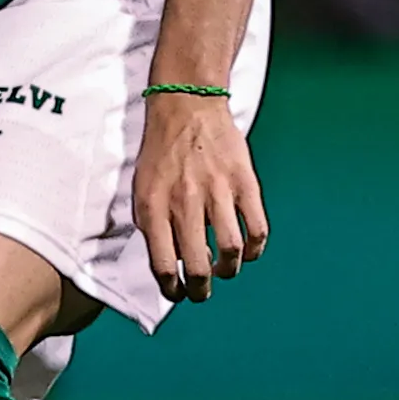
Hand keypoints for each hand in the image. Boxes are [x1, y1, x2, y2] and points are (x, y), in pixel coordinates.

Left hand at [132, 88, 266, 299]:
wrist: (186, 105)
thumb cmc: (161, 152)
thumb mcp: (141, 189)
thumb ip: (152, 226)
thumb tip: (170, 263)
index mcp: (154, 207)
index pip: (163, 265)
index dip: (172, 290)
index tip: (177, 294)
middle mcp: (185, 203)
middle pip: (198, 266)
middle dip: (201, 290)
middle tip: (202, 292)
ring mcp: (218, 192)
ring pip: (231, 251)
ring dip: (228, 271)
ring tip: (223, 270)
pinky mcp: (244, 182)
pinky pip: (257, 228)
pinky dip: (255, 249)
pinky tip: (247, 251)